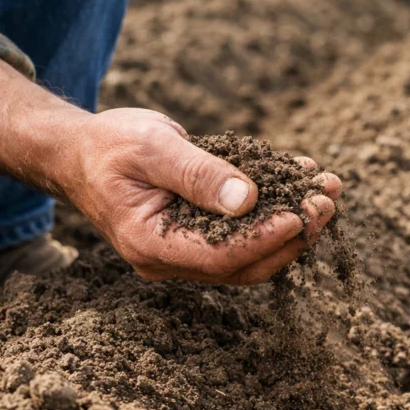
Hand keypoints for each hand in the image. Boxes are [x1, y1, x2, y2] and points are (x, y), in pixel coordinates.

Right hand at [63, 108, 341, 283]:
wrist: (80, 153)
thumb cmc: (109, 145)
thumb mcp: (153, 147)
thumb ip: (198, 173)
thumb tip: (248, 200)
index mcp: (150, 244)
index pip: (221, 256)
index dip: (267, 239)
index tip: (304, 214)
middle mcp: (169, 260)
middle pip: (244, 264)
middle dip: (293, 234)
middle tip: (328, 200)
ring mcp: (184, 254)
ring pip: (250, 254)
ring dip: (293, 226)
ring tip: (326, 191)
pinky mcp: (197, 239)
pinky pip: (243, 236)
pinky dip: (275, 212)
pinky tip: (301, 183)